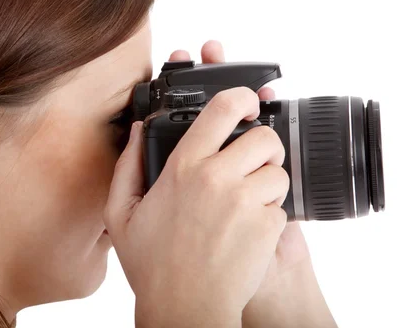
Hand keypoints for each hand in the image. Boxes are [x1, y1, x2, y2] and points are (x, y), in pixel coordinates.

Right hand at [104, 56, 288, 326]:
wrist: (185, 306)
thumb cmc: (153, 264)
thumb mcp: (122, 213)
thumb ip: (128, 165)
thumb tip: (139, 130)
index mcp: (184, 167)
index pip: (223, 109)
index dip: (241, 97)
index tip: (247, 102)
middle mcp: (218, 177)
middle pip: (264, 137)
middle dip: (263, 145)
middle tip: (251, 161)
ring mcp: (246, 202)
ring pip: (278, 172)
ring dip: (267, 183)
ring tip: (246, 202)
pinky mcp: (267, 227)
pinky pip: (282, 207)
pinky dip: (270, 215)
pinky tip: (246, 231)